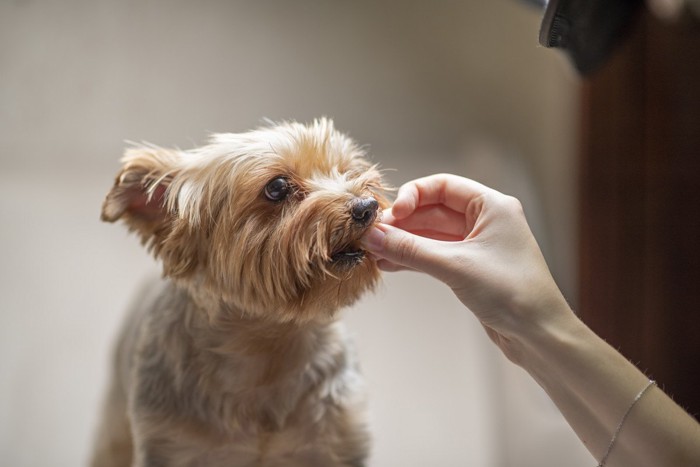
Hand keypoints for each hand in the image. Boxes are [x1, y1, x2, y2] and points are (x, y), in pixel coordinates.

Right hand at [363, 174, 573, 357]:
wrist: (539, 335)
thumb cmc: (513, 293)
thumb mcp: (455, 266)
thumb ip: (411, 249)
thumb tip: (373, 236)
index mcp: (492, 206)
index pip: (442, 186)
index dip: (412, 196)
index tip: (390, 215)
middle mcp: (485, 221)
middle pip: (433, 210)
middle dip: (403, 222)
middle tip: (374, 235)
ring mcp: (477, 245)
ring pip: (431, 235)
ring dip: (404, 242)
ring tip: (375, 252)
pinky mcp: (470, 268)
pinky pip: (435, 255)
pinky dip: (413, 258)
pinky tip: (390, 265)